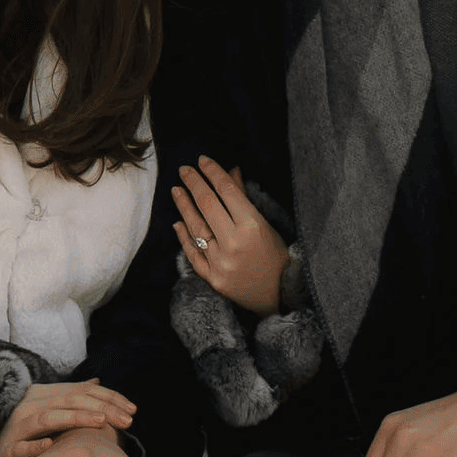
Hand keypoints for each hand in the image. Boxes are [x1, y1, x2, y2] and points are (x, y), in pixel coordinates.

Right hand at [0, 378, 134, 456]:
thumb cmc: (23, 433)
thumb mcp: (48, 410)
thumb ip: (71, 396)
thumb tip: (97, 382)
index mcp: (46, 397)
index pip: (82, 391)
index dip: (109, 398)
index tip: (133, 409)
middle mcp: (32, 407)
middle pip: (71, 401)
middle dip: (102, 408)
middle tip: (128, 420)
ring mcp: (19, 428)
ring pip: (49, 418)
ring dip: (75, 418)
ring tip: (101, 422)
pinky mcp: (8, 450)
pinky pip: (22, 447)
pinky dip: (36, 446)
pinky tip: (51, 446)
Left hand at [172, 157, 290, 316]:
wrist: (280, 296)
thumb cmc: (277, 256)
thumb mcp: (265, 224)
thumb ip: (243, 199)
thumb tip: (231, 171)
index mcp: (252, 226)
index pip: (226, 190)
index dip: (212, 172)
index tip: (202, 160)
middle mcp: (234, 243)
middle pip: (207, 204)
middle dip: (194, 183)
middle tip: (184, 170)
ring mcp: (221, 262)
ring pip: (195, 227)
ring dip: (183, 206)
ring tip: (176, 190)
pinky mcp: (213, 278)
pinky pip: (192, 253)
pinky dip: (184, 236)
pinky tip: (178, 222)